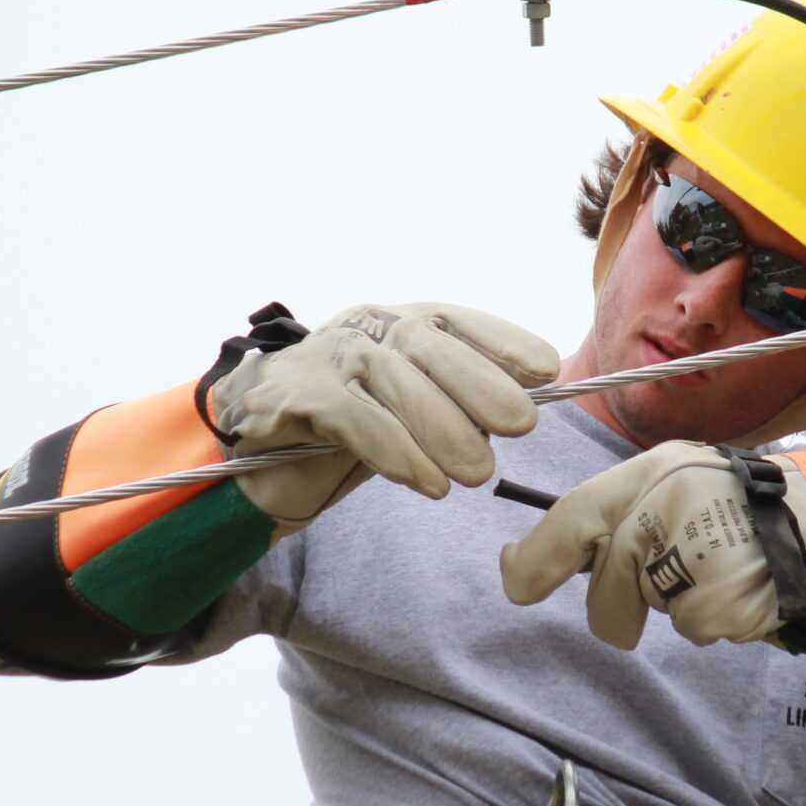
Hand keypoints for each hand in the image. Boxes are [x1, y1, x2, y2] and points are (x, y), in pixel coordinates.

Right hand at [217, 303, 558, 524]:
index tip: (546, 369)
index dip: (502, 342)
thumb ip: (453, 402)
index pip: (457, 321)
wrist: (259, 455)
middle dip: (481, 386)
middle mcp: (368, 329)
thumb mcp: (410, 411)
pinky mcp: (296, 394)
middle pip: (430, 347)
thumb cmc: (349, 432)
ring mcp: (329, 355)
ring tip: (477, 474)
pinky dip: (397, 453)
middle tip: (520, 427)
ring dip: (444, 432)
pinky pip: (355, 419)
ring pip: (395, 383)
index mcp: (401, 325)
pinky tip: (429, 484)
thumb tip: (522, 411)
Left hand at [499, 441, 805, 648]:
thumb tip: (518, 570)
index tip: (516, 580)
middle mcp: (670, 504)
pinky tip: (742, 583)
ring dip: (678, 602)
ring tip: (720, 566)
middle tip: (674, 570)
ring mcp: (698, 551)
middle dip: (624, 597)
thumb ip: (605, 520)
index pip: (576, 515)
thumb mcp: (670, 487)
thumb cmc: (737, 507)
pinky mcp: (723, 596)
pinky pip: (696, 627)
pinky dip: (716, 615)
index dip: (537, 555)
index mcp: (653, 471)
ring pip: (651, 609)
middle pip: (607, 584)